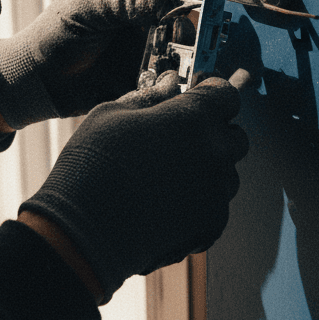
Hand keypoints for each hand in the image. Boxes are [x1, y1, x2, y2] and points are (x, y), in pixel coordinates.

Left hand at [0, 0, 193, 128]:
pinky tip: (163, 80)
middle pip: (174, 18)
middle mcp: (136, 20)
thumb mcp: (85, 12)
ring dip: (178, 54)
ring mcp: (140, 49)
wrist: (37, 81)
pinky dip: (168, 79)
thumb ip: (122, 3)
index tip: (184, 2)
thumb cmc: (52, 37)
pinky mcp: (140, 77)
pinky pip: (163, 76)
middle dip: (181, 26)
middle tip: (176, 36)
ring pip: (174, 48)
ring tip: (170, 60)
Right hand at [18, 70, 248, 302]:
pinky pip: (216, 206)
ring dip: (208, 171)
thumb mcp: (111, 114)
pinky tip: (166, 202)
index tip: (197, 99)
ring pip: (227, 174)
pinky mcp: (211, 224)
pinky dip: (199, 203)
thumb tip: (167, 86)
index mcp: (192, 118)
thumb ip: (149, 96)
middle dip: (213, 134)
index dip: (210, 95)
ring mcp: (216, 192)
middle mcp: (213, 153)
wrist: (84, 232)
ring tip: (168, 177)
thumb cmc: (91, 167)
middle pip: (234, 136)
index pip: (225, 94)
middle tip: (181, 140)